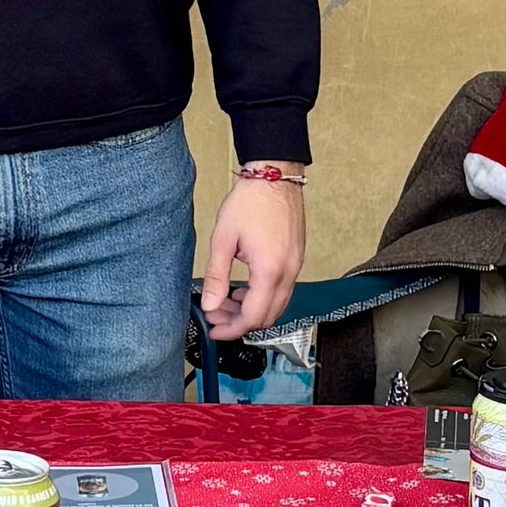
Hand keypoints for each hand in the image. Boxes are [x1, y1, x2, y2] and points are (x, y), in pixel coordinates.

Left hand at [200, 171, 304, 338]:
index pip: (253, 316)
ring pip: (277, 306)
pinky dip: (262, 297)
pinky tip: (243, 289)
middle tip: (216, 316)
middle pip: (268, 317)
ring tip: (225, 302)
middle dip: (240, 323)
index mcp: (270, 270)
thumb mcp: (223, 239)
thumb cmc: (251, 201)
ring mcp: (295, 266)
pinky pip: (282, 291)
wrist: (275, 175)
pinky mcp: (296, 259)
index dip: (232, 329)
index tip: (215, 330)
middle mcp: (288, 272)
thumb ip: (216, 275)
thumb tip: (209, 305)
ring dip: (251, 311)